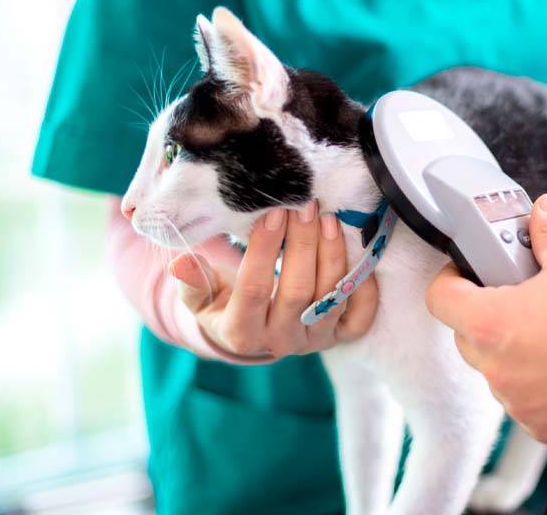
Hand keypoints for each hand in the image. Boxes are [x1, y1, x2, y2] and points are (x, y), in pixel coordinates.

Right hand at [168, 201, 377, 358]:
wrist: (251, 336)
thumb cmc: (222, 305)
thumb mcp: (199, 298)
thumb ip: (192, 281)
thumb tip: (182, 263)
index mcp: (240, 333)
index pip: (254, 289)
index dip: (264, 250)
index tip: (271, 213)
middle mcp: (280, 341)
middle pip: (297, 291)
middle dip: (302, 244)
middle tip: (305, 205)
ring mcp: (313, 340)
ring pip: (330, 299)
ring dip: (332, 255)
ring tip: (328, 217)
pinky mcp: (339, 337)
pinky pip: (360, 316)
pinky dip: (364, 286)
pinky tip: (357, 251)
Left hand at [426, 194, 546, 444]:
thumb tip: (544, 212)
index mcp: (492, 324)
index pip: (440, 299)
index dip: (452, 280)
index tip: (468, 274)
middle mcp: (498, 371)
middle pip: (467, 337)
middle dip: (485, 316)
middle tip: (518, 298)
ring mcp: (521, 404)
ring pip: (499, 372)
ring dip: (514, 354)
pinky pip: (527, 403)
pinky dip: (540, 386)